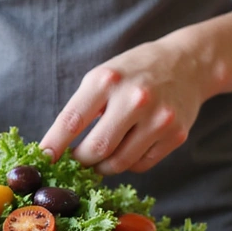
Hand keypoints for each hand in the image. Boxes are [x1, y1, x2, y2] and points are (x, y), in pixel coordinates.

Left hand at [39, 40, 210, 175]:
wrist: (188, 64)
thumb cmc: (136, 72)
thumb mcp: (104, 76)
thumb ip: (82, 108)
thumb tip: (56, 149)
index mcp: (107, 80)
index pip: (71, 120)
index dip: (54, 145)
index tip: (43, 159)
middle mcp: (134, 98)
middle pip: (97, 149)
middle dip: (82, 161)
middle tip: (78, 161)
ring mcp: (159, 119)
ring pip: (119, 163)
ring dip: (104, 166)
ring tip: (101, 157)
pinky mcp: (176, 135)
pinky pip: (142, 164)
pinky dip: (129, 163)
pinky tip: (129, 147)